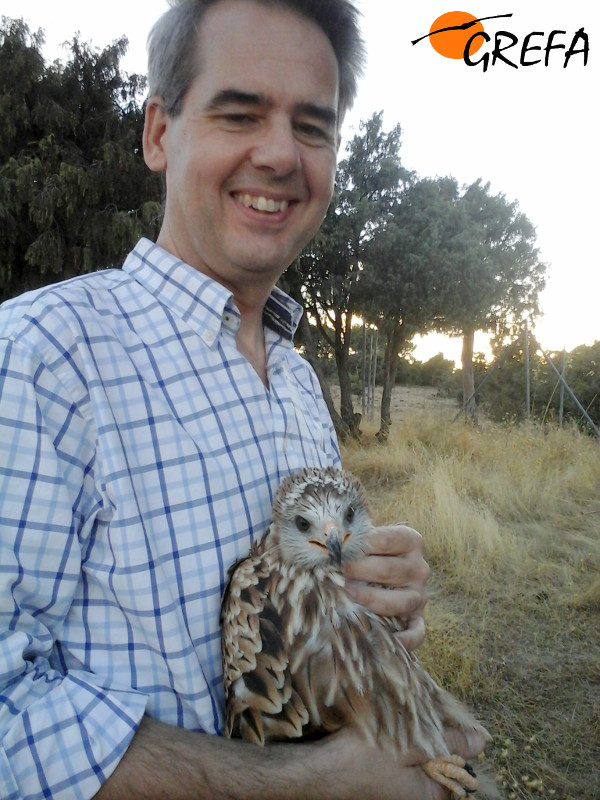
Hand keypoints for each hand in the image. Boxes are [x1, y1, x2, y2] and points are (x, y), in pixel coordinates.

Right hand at [313, 725, 486, 799]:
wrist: (320, 770)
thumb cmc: (362, 759)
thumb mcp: (408, 744)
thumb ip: (445, 743)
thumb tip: (481, 740)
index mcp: (430, 795)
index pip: (459, 769)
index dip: (454, 741)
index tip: (443, 719)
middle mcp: (417, 798)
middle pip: (440, 763)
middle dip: (435, 738)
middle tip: (422, 715)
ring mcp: (400, 792)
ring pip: (421, 761)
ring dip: (417, 739)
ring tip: (405, 719)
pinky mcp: (385, 783)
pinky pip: (404, 763)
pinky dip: (402, 745)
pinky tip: (391, 730)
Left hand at [344, 525, 429, 650]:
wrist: (382, 569)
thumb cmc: (367, 551)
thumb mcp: (365, 536)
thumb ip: (353, 532)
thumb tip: (329, 531)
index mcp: (411, 541)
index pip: (384, 540)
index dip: (357, 544)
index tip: (336, 549)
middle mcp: (419, 568)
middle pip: (388, 570)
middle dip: (357, 571)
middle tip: (332, 573)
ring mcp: (420, 595)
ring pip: (399, 601)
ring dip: (369, 600)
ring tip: (344, 597)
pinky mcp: (418, 619)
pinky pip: (416, 633)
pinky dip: (403, 640)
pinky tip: (384, 642)